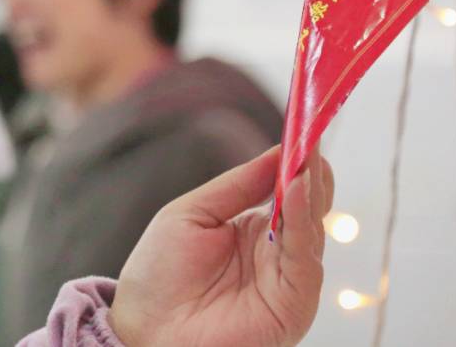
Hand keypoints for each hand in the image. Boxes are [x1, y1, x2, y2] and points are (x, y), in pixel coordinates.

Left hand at [110, 146, 332, 346]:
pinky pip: (305, 260)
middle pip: (307, 209)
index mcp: (253, 231)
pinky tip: (296, 192)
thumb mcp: (193, 213)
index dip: (296, 162)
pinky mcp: (292, 306)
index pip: (287, 193)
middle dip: (311, 173)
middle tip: (312, 138)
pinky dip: (303, 224)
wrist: (143, 330)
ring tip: (306, 160)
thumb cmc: (159, 275)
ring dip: (310, 193)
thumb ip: (238, 185)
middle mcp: (276, 255)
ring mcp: (287, 281)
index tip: (302, 129)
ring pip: (311, 231)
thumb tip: (279, 151)